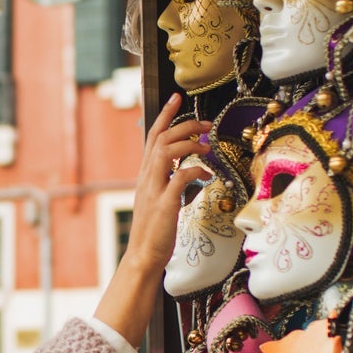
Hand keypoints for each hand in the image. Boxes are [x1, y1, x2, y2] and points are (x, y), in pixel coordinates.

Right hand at [121, 93, 210, 274]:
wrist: (144, 255)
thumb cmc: (155, 229)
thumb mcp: (160, 198)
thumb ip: (170, 179)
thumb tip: (190, 167)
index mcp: (146, 174)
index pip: (153, 135)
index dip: (165, 115)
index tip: (177, 98)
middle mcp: (147, 177)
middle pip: (162, 138)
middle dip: (185, 124)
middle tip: (206, 123)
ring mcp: (154, 189)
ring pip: (166, 151)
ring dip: (189, 143)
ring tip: (208, 146)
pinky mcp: (165, 204)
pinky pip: (179, 178)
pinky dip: (194, 170)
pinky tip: (206, 173)